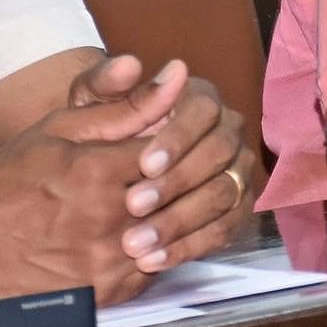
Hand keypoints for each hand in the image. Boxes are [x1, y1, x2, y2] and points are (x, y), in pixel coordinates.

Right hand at [0, 80, 178, 303]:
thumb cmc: (11, 180)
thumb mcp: (60, 130)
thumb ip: (124, 107)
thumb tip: (177, 75)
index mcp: (97, 172)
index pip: (170, 150)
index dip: (171, 145)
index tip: (160, 145)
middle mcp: (107, 218)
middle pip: (175, 192)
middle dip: (173, 179)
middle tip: (155, 175)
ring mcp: (108, 260)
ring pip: (169, 231)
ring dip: (166, 216)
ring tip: (142, 204)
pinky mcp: (107, 292)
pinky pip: (155, 266)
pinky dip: (154, 247)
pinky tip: (132, 233)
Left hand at [68, 54, 253, 273]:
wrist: (95, 184)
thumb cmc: (94, 139)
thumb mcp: (89, 109)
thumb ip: (107, 87)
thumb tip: (139, 65)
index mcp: (199, 99)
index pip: (204, 110)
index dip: (178, 137)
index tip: (144, 164)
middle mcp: (227, 132)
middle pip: (219, 154)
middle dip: (177, 183)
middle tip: (133, 207)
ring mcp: (237, 172)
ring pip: (224, 194)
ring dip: (180, 221)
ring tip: (136, 245)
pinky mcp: (236, 210)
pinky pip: (226, 229)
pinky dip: (191, 247)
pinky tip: (154, 261)